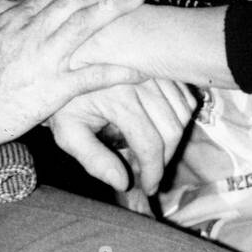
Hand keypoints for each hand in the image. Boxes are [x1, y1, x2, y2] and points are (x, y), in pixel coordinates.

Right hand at [0, 0, 145, 148]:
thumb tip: (10, 3)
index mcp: (18, 18)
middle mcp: (36, 31)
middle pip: (76, 2)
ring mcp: (48, 56)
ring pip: (87, 26)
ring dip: (115, 12)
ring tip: (137, 4)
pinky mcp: (56, 86)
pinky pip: (93, 76)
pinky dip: (117, 72)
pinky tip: (139, 70)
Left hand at [49, 79, 196, 195]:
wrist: (66, 65)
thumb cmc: (67, 102)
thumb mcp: (69, 132)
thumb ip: (93, 160)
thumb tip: (123, 183)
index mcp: (118, 97)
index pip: (149, 143)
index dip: (154, 172)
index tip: (149, 187)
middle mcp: (140, 79)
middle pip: (171, 130)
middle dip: (166, 159)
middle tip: (151, 172)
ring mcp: (153, 70)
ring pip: (183, 113)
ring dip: (174, 139)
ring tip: (155, 151)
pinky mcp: (160, 66)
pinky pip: (185, 97)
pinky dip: (180, 117)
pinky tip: (161, 128)